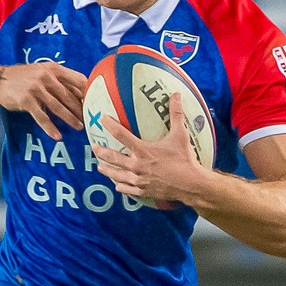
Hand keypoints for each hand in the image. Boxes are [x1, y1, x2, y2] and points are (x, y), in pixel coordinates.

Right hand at [0, 61, 87, 138]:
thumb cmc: (25, 77)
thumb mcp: (44, 71)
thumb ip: (60, 80)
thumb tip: (81, 92)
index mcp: (54, 69)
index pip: (78, 80)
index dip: (88, 92)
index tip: (94, 103)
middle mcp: (47, 77)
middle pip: (70, 96)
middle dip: (81, 110)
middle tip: (89, 120)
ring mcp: (36, 89)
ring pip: (58, 107)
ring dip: (70, 119)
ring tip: (79, 127)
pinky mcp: (27, 101)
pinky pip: (42, 117)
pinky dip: (51, 128)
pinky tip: (58, 136)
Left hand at [91, 88, 211, 209]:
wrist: (190, 184)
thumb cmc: (185, 159)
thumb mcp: (181, 135)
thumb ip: (176, 114)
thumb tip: (176, 95)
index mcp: (143, 150)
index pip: (121, 134)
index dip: (110, 125)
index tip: (102, 119)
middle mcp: (137, 165)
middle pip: (113, 157)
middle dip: (101, 151)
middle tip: (94, 147)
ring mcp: (139, 180)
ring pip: (117, 175)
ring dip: (107, 170)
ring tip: (100, 167)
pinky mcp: (143, 191)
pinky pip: (127, 189)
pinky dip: (121, 187)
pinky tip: (117, 186)